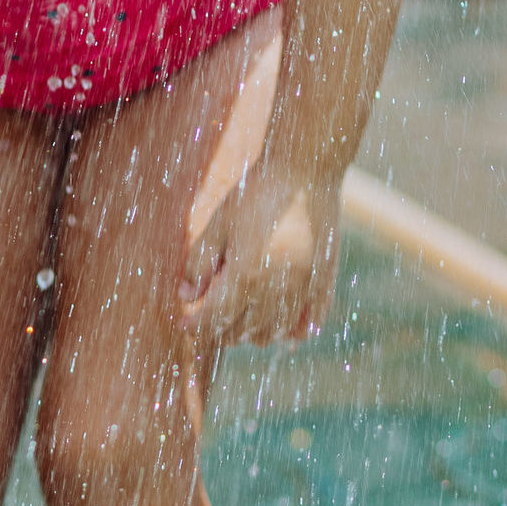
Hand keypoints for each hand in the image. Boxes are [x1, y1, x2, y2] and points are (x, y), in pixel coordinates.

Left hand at [181, 157, 341, 348]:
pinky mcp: (324, 283)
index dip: (195, 326)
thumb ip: (199, 261)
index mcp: (247, 276)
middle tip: (206, 320)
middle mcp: (277, 291)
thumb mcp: (218, 222)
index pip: (215, 318)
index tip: (182, 324)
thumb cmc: (256, 193)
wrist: (306, 171)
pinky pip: (308, 324)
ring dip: (252, 334)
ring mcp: (305, 290)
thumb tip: (186, 295)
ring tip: (237, 323)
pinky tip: (280, 331)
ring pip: (274, 333)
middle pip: (242, 331)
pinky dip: (291, 332)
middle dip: (219, 331)